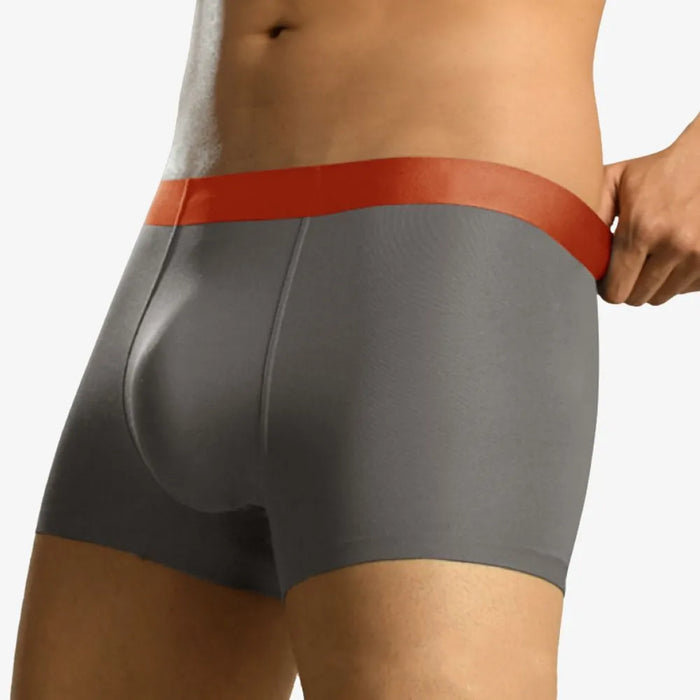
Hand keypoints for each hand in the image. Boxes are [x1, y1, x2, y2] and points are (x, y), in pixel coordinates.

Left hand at [595, 142, 699, 304]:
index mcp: (643, 228)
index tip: (603, 276)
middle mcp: (674, 244)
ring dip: (651, 284)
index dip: (605, 286)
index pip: (615, 289)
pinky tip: (671, 256)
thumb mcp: (616, 181)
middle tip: (626, 265)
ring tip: (650, 257)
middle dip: (626, 285)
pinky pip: (684, 290)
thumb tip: (570, 244)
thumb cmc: (660, 171)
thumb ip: (590, 211)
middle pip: (636, 298)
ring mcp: (699, 255)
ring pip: (660, 297)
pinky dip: (675, 280)